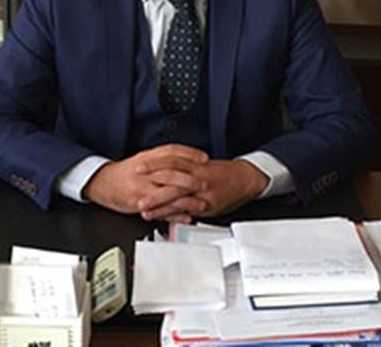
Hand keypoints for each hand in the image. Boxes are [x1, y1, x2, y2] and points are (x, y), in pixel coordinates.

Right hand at [83, 144, 210, 218]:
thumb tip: (185, 158)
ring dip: (186, 200)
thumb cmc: (124, 173)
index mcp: (147, 158)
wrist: (101, 183)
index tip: (204, 158)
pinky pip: (159, 211)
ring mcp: (142, 189)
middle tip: (205, 183)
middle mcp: (145, 172)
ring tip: (201, 204)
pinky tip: (186, 217)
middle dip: (190, 179)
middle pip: (171, 172)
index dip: (189, 154)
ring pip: (167, 193)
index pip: (171, 152)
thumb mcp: (142, 160)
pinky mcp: (138, 204)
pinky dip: (174, 215)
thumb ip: (162, 159)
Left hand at [139, 159, 268, 219]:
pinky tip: (165, 219)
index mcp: (195, 163)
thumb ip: (185, 168)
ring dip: (159, 205)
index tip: (137, 167)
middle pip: (171, 180)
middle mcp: (198, 177)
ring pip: (178, 197)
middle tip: (135, 192)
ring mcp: (203, 192)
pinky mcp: (208, 205)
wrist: (246, 178)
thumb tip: (163, 171)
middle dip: (152, 187)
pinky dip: (176, 215)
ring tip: (145, 210)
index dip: (153, 164)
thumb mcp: (203, 164)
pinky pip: (189, 210)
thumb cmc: (223, 172)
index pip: (171, 161)